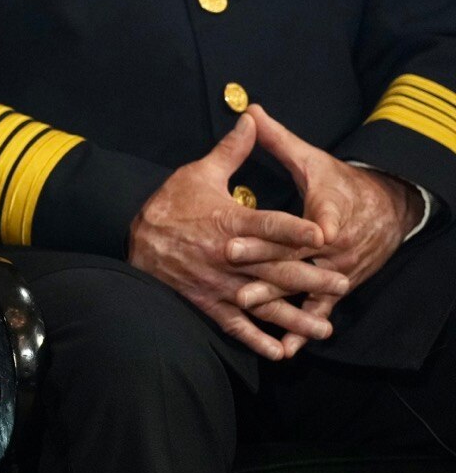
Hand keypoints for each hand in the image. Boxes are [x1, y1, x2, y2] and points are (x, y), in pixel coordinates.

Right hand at [127, 112, 349, 359]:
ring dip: (294, 318)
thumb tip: (250, 119)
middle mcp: (227, 257)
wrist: (131, 239)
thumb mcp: (197, 174)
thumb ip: (230, 151)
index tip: (324, 233)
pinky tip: (280, 353)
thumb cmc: (167, 206)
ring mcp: (218, 284)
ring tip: (324, 329)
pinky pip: (235, 325)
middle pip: (274, 269)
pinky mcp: (207, 302)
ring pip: (262, 303)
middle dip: (310, 279)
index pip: (268, 225)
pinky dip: (256, 340)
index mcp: (228, 222)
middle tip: (341, 284)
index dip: (295, 228)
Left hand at [242, 106, 420, 355]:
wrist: (388, 209)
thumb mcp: (311, 159)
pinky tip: (282, 349)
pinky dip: (300, 329)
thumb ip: (276, 139)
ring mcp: (337, 271)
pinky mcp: (337, 289)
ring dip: (277, 303)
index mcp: (326, 214)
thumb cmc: (339, 182)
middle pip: (295, 261)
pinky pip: (317, 312)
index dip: (276, 232)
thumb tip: (248, 110)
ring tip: (245, 308)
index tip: (241, 237)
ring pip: (303, 290)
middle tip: (230, 277)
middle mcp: (333, 247)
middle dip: (262, 270)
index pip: (300, 226)